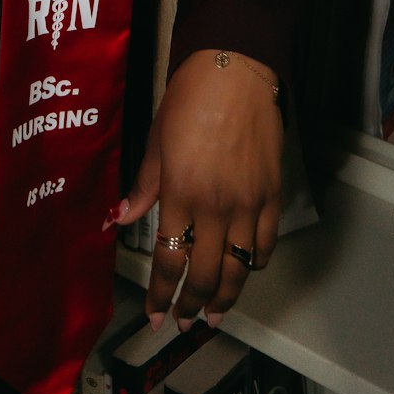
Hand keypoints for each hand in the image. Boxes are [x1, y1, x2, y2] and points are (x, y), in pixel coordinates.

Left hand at [106, 48, 281, 330]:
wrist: (235, 72)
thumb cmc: (189, 98)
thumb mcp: (156, 140)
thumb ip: (144, 186)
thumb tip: (121, 218)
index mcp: (181, 193)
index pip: (168, 260)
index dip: (160, 294)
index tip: (155, 315)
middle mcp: (216, 207)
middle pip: (206, 275)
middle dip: (191, 305)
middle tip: (182, 322)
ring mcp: (248, 204)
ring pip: (239, 269)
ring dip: (226, 298)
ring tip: (214, 315)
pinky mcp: (272, 195)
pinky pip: (266, 244)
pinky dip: (255, 265)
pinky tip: (245, 272)